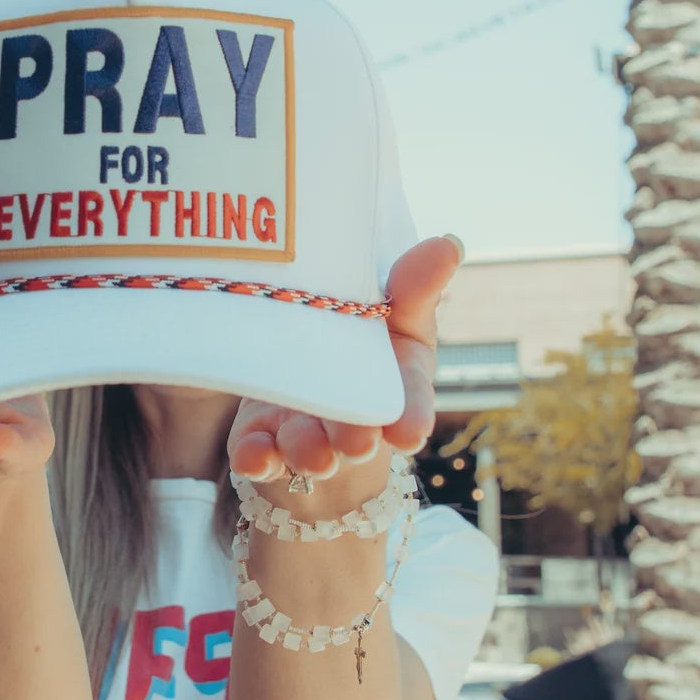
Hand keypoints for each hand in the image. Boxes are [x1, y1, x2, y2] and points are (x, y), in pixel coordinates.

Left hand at [227, 233, 460, 495]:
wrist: (301, 381)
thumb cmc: (358, 345)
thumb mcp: (392, 315)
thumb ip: (412, 287)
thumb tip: (448, 243)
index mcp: (390, 388)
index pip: (408, 407)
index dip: (410, 419)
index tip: (410, 433)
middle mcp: (347, 420)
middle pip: (354, 435)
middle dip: (355, 439)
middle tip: (356, 443)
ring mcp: (302, 434)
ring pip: (304, 449)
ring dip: (306, 450)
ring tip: (308, 451)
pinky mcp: (259, 441)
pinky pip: (254, 455)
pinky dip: (254, 457)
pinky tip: (251, 454)